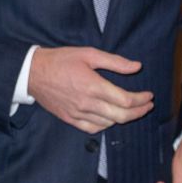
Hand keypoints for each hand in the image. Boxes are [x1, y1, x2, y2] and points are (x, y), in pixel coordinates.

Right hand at [28, 46, 153, 132]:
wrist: (32, 73)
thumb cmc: (60, 60)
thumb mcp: (88, 54)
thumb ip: (115, 62)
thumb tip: (137, 67)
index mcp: (93, 86)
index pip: (125, 100)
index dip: (141, 100)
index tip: (149, 95)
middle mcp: (87, 103)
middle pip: (121, 115)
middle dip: (139, 111)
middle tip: (147, 105)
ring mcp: (78, 114)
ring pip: (109, 123)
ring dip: (124, 118)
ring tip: (131, 110)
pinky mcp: (70, 119)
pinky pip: (93, 129)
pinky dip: (106, 125)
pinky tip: (110, 118)